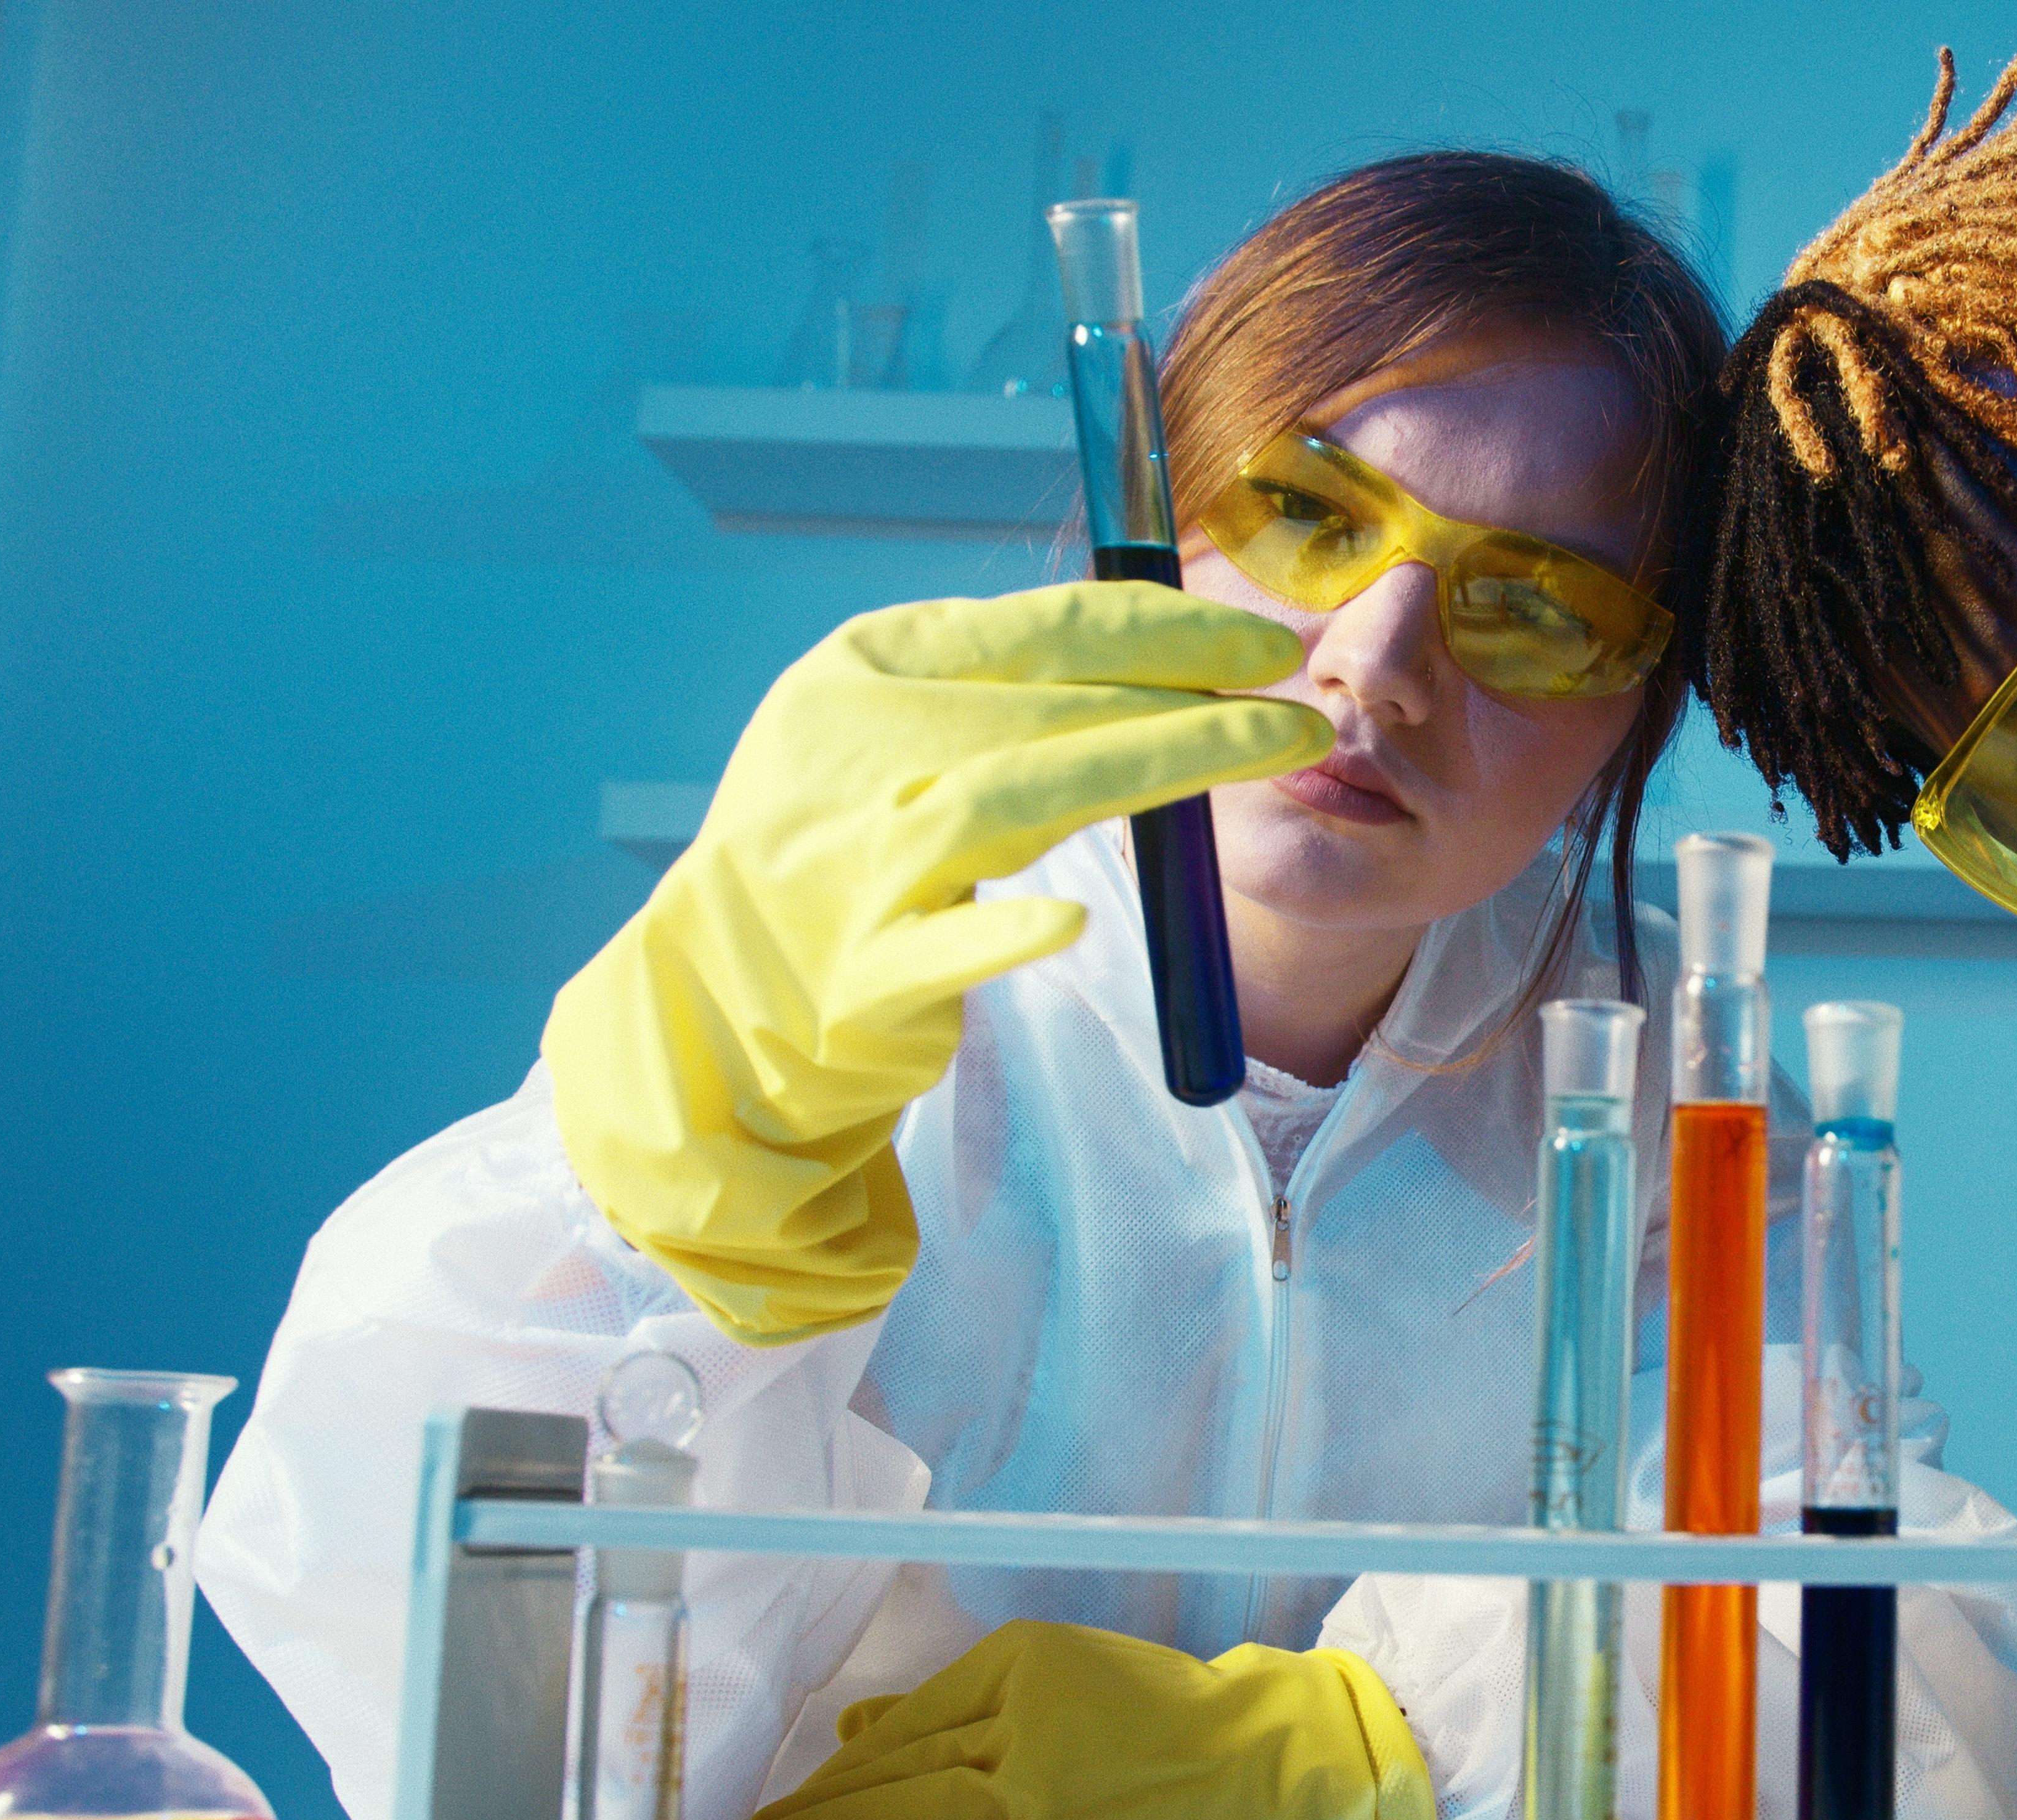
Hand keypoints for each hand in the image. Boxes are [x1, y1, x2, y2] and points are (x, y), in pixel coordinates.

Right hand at [544, 584, 1324, 1342]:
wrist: (719, 996)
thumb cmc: (843, 847)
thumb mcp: (897, 732)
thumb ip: (1004, 687)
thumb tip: (1154, 639)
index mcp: (865, 671)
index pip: (1041, 628)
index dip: (1166, 626)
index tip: (1261, 638)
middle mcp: (851, 748)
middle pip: (1050, 703)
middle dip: (1190, 692)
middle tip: (1297, 701)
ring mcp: (851, 860)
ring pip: (1017, 795)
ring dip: (1159, 762)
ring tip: (1275, 749)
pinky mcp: (861, 970)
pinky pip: (947, 943)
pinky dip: (1005, 930)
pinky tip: (1072, 920)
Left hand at [709, 1620, 1441, 1819]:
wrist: (1277, 1763)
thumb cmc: (1182, 1725)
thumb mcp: (1071, 1679)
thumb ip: (962, 1706)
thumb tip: (855, 1727)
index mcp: (1018, 1658)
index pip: (896, 1727)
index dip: (825, 1776)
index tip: (775, 1809)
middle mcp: (1015, 1712)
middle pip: (879, 1775)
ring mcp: (1030, 1782)